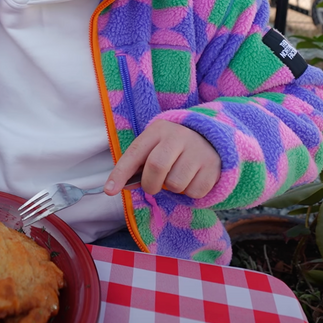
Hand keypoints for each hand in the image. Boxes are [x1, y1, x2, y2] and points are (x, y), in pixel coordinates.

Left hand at [104, 120, 220, 197]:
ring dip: (173, 189)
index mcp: (158, 130)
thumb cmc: (173, 147)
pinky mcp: (214, 166)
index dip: (120, 173)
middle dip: (150, 184)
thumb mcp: (154, 146)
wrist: (211, 138)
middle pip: (156, 167)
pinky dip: (190, 193)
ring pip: (176, 183)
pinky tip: (192, 179)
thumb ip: (138, 164)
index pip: (134, 153)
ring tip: (177, 177)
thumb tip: (117, 187)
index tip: (109, 191)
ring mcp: (198, 150)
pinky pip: (195, 192)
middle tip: (153, 186)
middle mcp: (179, 136)